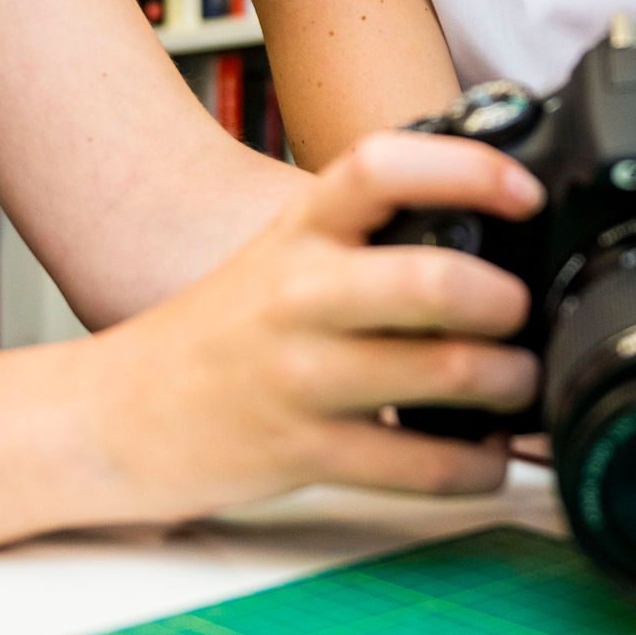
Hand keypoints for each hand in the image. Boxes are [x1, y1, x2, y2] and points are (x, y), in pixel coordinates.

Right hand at [73, 131, 543, 519]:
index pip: (381, 168)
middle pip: (430, 279)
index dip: (465, 169)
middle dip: (503, 300)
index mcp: (298, 233)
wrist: (114, 415)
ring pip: (442, 373)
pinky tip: (483, 458)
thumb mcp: (280, 256)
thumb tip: (484, 233)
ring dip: (507, 381)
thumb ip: (365, 239)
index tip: (522, 190)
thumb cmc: (218, 334)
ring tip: (516, 383)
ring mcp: (301, 376)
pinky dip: (473, 466)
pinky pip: (416, 465)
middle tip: (520, 310)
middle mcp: (299, 295)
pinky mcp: (305, 454)